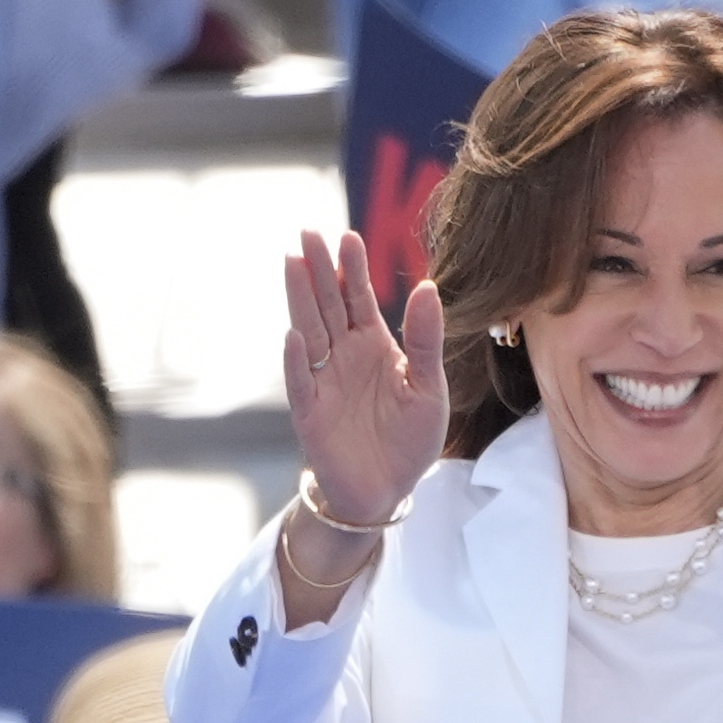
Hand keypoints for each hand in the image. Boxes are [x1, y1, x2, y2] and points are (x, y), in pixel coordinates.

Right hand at [283, 228, 446, 529]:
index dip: (353, 269)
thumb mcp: (428, 386)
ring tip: (293, 263)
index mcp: (373, 344)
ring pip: (309, 332)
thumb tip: (429, 287)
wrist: (388, 489)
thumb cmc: (410, 438)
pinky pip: (301, 382)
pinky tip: (294, 335)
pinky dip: (297, 360)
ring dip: (300, 300)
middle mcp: (343, 355)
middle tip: (308, 233)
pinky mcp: (310, 413)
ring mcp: (323, 381)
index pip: (359, 298)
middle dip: (319, 270)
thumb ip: (425, 339)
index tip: (349, 237)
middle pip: (327, 305)